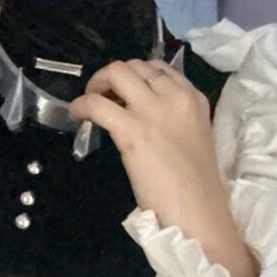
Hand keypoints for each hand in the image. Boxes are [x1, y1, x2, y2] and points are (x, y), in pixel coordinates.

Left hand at [68, 58, 227, 229]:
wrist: (199, 211)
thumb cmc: (197, 187)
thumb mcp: (194, 139)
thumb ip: (175, 121)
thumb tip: (146, 119)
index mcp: (193, 99)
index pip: (161, 69)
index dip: (137, 75)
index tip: (125, 91)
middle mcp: (175, 97)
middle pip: (136, 65)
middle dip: (115, 76)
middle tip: (104, 95)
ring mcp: (152, 110)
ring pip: (117, 72)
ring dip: (97, 82)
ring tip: (90, 100)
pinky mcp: (131, 130)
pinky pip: (96, 104)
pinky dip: (81, 105)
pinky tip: (77, 114)